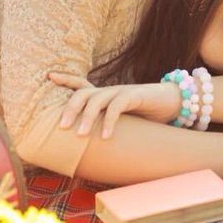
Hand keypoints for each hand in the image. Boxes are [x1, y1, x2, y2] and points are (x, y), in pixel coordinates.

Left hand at [48, 72, 180, 138]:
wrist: (173, 104)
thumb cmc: (146, 115)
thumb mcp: (123, 122)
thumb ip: (107, 127)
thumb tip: (91, 146)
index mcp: (105, 95)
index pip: (81, 84)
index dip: (65, 79)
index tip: (49, 76)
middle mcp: (110, 91)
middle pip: (83, 93)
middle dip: (70, 108)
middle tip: (61, 127)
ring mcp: (121, 92)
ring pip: (97, 100)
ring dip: (86, 117)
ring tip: (80, 135)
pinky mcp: (134, 96)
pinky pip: (117, 106)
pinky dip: (109, 121)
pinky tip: (106, 136)